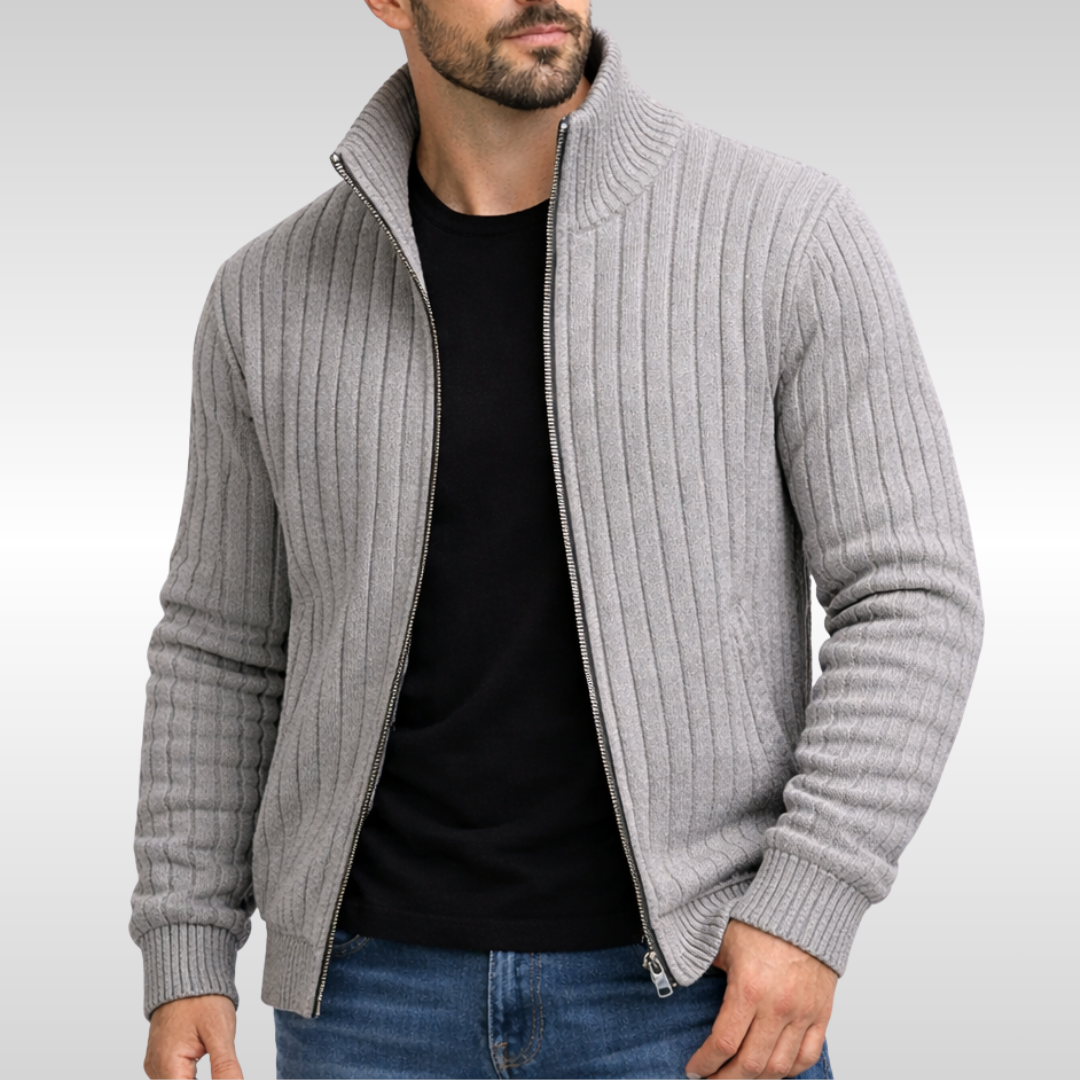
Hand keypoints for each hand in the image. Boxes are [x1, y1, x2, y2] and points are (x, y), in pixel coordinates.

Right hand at [144, 994, 242, 1078]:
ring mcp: (157, 1065)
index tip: (224, 1074)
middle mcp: (157, 1069)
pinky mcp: (161, 1059)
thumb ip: (225, 1067)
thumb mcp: (219, 1032)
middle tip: (222, 1065)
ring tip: (211, 1058)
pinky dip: (191, 1076)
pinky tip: (205, 1063)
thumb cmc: (202, 998)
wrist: (187, 975)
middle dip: (205, 1079)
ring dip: (194, 1079)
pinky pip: (175, 1076)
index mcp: (168, 1066)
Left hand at [684, 920, 836, 1078]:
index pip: (723, 1043)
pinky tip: (773, 1071)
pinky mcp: (821, 1014)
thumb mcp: (722, 941)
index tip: (694, 1070)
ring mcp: (802, 1013)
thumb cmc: (761, 922)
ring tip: (738, 1078)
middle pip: (750, 1065)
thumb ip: (705, 968)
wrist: (804, 909)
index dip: (705, 1064)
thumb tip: (683, 983)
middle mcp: (777, 1007)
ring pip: (779, 1068)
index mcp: (748, 988)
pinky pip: (807, 1057)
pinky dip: (790, 1071)